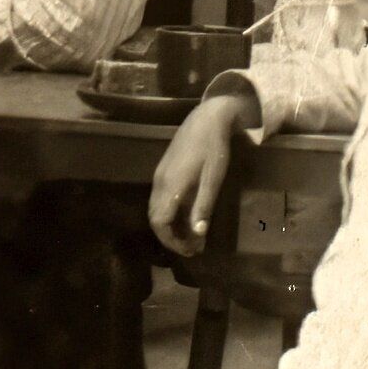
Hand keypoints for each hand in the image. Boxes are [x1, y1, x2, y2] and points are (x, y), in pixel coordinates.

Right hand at [149, 90, 251, 256]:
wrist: (207, 119)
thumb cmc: (213, 149)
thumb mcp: (213, 180)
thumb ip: (203, 207)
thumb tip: (197, 234)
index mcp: (171, 186)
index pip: (159, 222)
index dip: (171, 240)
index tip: (189, 250)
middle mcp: (159, 182)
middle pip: (154, 218)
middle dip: (169, 237)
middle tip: (191, 247)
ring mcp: (160, 175)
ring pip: (155, 209)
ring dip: (169, 226)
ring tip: (191, 235)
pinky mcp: (164, 170)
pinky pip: (159, 199)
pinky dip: (169, 213)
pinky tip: (186, 215)